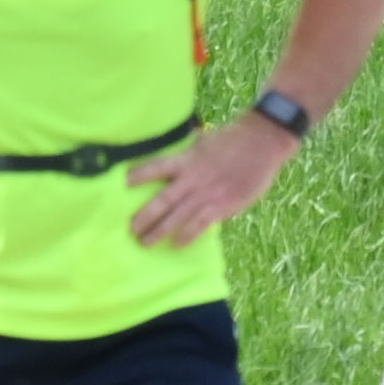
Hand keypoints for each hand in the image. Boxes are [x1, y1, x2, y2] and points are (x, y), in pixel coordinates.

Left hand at [125, 113, 299, 246]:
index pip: (156, 168)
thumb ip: (188, 150)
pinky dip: (187, 236)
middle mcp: (192, 178)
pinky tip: (177, 244)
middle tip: (130, 229)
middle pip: (162, 200)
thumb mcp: (204, 141)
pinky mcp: (222, 205)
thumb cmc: (233, 140)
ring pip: (177, 216)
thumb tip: (176, 150)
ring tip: (145, 242)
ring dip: (159, 230)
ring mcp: (207, 193)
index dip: (138, 177)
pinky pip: (200, 225)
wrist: (262, 143)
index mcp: (186, 160)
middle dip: (144, 217)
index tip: (121, 186)